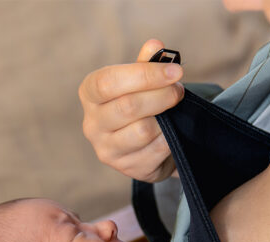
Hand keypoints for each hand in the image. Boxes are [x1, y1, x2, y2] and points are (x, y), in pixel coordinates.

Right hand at [79, 39, 183, 181]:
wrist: (142, 144)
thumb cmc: (138, 104)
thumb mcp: (138, 81)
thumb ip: (145, 64)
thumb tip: (155, 46)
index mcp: (90, 94)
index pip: (109, 82)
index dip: (145, 75)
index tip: (174, 71)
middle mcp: (91, 124)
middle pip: (128, 107)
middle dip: (161, 96)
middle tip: (179, 90)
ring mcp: (106, 149)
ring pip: (142, 131)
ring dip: (166, 119)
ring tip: (174, 111)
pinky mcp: (126, 167)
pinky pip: (155, 150)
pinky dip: (169, 138)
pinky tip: (171, 130)